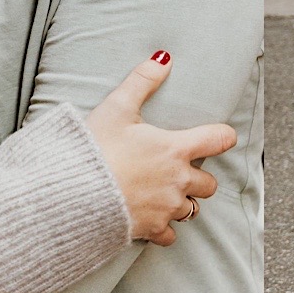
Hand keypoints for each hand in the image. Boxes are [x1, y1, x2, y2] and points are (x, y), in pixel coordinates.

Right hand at [86, 53, 235, 245]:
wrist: (70, 193)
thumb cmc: (94, 148)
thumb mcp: (117, 108)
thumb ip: (143, 81)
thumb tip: (164, 57)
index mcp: (175, 149)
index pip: (218, 139)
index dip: (223, 136)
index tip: (222, 136)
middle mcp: (178, 181)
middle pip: (209, 184)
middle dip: (199, 178)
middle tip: (179, 170)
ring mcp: (166, 208)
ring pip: (191, 210)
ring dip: (182, 202)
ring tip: (163, 193)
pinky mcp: (151, 229)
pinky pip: (170, 235)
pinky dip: (165, 228)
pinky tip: (151, 218)